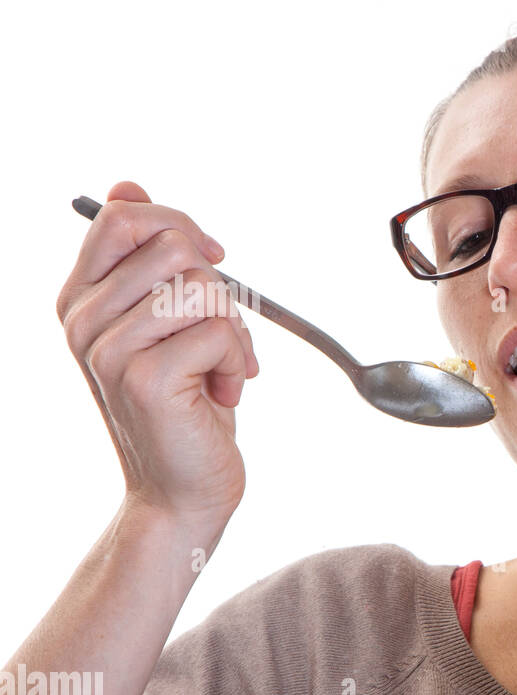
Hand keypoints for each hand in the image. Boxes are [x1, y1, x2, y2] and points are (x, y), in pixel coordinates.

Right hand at [56, 181, 258, 530]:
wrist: (183, 490)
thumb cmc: (186, 407)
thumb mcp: (166, 324)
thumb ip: (150, 262)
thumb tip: (128, 185)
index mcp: (81, 298)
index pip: (123, 217)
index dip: (181, 227)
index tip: (213, 260)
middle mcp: (83, 320)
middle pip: (174, 246)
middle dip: (219, 289)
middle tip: (217, 338)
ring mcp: (107, 348)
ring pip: (203, 289)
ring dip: (233, 332)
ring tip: (217, 371)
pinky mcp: (144, 378)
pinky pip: (218, 331)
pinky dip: (238, 362)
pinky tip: (222, 394)